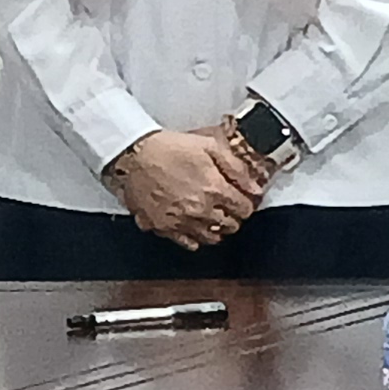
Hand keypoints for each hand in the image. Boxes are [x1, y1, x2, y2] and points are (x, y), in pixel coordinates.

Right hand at [107, 128, 264, 251]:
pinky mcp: (163, 228)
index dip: (246, 203)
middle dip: (233, 216)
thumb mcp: (208, 146)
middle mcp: (199, 210)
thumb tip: (255, 186)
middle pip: (231, 225)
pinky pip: (187, 243)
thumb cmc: (167, 148)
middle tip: (227, 206)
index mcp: (214, 189)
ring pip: (211, 237)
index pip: (244, 209)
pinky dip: (194, 237)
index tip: (242, 199)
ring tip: (211, 216)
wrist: (133, 155)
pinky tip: (193, 225)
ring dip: (216, 228)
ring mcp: (180, 222)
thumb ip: (236, 167)